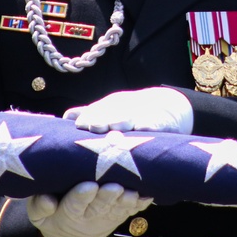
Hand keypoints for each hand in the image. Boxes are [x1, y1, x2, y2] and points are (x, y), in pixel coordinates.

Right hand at [27, 182, 152, 236]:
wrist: (71, 233)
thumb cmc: (52, 213)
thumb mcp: (37, 212)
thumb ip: (40, 205)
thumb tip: (48, 202)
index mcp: (68, 212)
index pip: (74, 204)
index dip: (82, 196)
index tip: (89, 186)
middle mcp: (90, 214)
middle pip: (100, 205)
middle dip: (108, 196)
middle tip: (115, 187)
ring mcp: (107, 214)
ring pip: (117, 208)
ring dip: (126, 201)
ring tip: (132, 193)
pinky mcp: (119, 214)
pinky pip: (130, 209)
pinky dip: (140, 203)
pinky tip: (148, 196)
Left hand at [63, 87, 193, 133]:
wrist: (170, 106)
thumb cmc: (133, 113)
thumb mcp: (111, 109)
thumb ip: (90, 113)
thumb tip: (66, 116)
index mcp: (113, 106)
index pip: (98, 110)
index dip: (89, 116)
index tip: (79, 124)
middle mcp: (127, 109)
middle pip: (112, 113)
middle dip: (103, 119)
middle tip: (94, 126)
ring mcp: (144, 115)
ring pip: (132, 118)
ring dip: (122, 122)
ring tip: (115, 129)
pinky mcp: (163, 123)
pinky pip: (155, 124)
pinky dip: (150, 126)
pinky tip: (143, 130)